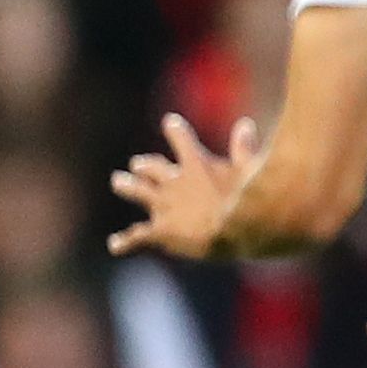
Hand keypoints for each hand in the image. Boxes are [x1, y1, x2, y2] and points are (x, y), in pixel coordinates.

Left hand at [107, 114, 256, 259]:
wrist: (235, 230)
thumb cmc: (250, 199)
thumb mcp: (252, 171)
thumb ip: (244, 149)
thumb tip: (244, 124)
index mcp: (197, 164)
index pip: (181, 138)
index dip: (175, 130)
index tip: (169, 122)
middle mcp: (174, 182)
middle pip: (151, 167)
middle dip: (144, 165)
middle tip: (138, 164)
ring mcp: (164, 206)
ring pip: (136, 191)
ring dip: (127, 185)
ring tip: (119, 182)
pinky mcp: (160, 230)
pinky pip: (137, 235)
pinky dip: (125, 241)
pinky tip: (115, 245)